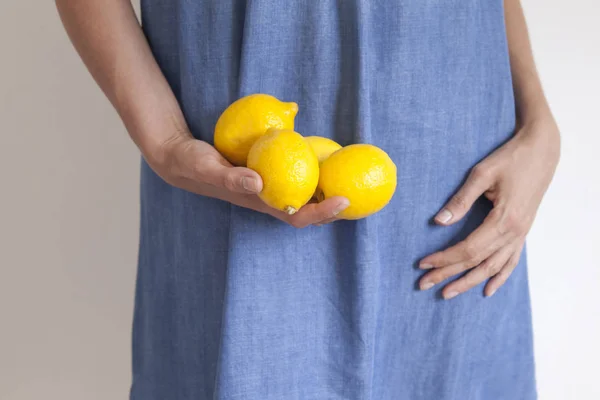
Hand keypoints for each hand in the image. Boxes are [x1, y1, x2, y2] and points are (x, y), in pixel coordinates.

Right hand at [148, 133, 348, 227]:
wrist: (181, 157)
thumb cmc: (193, 164)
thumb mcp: (208, 168)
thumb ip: (230, 177)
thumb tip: (258, 181)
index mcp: (261, 203)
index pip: (298, 216)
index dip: (322, 213)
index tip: (344, 201)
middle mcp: (271, 196)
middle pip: (310, 208)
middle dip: (335, 206)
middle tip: (361, 190)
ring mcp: (271, 183)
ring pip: (305, 190)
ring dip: (328, 187)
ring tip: (352, 173)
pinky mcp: (269, 168)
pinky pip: (296, 169)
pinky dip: (312, 165)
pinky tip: (325, 149)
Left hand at [419, 118, 559, 298]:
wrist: (541, 151)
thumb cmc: (510, 159)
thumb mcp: (481, 174)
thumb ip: (460, 200)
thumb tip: (438, 222)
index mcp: (504, 220)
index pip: (468, 249)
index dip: (444, 259)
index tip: (422, 264)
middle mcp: (515, 233)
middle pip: (477, 262)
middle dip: (449, 275)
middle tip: (424, 284)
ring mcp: (520, 235)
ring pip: (493, 268)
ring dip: (469, 282)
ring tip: (448, 293)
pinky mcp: (522, 232)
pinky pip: (510, 262)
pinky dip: (499, 278)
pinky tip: (487, 290)